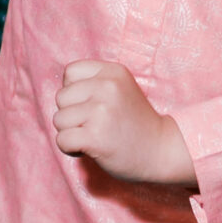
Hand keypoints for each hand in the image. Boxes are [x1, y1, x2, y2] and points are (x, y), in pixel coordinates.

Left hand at [53, 61, 194, 187]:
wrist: (162, 150)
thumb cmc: (135, 123)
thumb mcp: (120, 89)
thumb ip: (94, 84)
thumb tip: (60, 94)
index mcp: (112, 71)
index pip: (70, 72)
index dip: (74, 93)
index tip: (92, 106)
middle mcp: (107, 86)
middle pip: (61, 97)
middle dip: (71, 115)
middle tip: (95, 126)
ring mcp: (101, 111)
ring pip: (59, 120)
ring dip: (71, 133)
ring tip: (94, 137)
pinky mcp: (96, 136)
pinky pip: (62, 140)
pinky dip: (70, 149)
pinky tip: (89, 150)